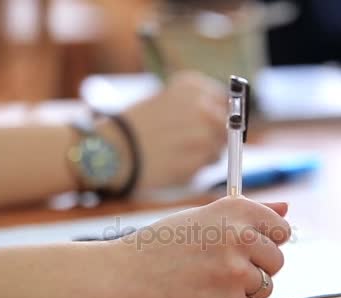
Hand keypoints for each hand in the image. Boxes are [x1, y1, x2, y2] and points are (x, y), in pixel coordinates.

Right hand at [106, 197, 290, 297]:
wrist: (121, 276)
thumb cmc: (160, 243)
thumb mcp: (203, 216)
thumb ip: (249, 212)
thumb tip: (287, 208)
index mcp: (236, 209)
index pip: (281, 228)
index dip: (266, 239)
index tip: (250, 244)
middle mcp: (241, 236)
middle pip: (277, 259)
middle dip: (256, 265)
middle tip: (220, 265)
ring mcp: (237, 271)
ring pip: (265, 285)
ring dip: (243, 286)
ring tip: (208, 278)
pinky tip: (201, 293)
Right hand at [122, 71, 226, 188]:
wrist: (112, 149)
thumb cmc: (135, 126)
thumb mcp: (166, 101)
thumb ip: (196, 106)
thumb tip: (227, 121)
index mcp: (193, 86)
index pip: (226, 100)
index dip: (219, 115)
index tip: (208, 124)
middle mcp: (203, 105)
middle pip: (228, 125)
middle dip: (215, 135)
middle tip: (189, 143)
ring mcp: (204, 133)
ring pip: (219, 148)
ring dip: (205, 153)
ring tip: (177, 153)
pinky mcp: (199, 160)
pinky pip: (208, 165)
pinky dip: (195, 167)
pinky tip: (173, 163)